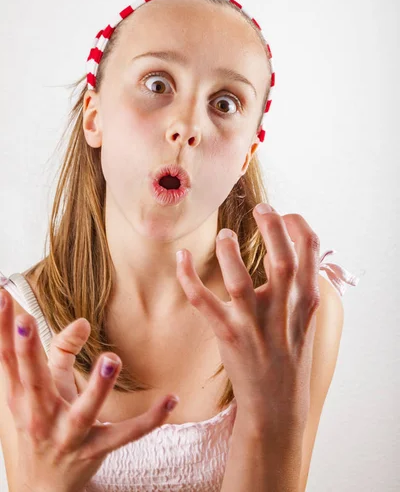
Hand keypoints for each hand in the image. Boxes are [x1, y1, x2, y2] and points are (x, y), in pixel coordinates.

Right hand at [0, 289, 179, 491]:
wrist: (41, 488)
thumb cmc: (41, 422)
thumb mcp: (44, 388)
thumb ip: (61, 349)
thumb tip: (83, 320)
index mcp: (22, 395)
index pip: (9, 357)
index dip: (4, 328)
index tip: (3, 297)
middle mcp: (40, 415)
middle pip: (34, 380)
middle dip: (29, 351)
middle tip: (27, 320)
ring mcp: (68, 435)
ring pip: (84, 411)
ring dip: (98, 387)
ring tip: (112, 358)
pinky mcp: (95, 450)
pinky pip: (125, 435)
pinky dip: (149, 420)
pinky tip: (171, 400)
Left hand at [175, 203, 320, 443]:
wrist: (277, 407)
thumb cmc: (288, 357)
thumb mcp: (303, 321)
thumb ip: (297, 288)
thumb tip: (286, 253)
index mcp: (305, 303)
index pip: (311, 252)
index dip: (298, 226)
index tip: (285, 214)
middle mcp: (282, 311)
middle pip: (282, 260)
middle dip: (272, 228)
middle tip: (261, 208)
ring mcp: (254, 325)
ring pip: (239, 280)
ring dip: (229, 252)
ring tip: (224, 235)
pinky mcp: (228, 336)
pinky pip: (204, 301)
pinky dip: (188, 277)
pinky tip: (181, 256)